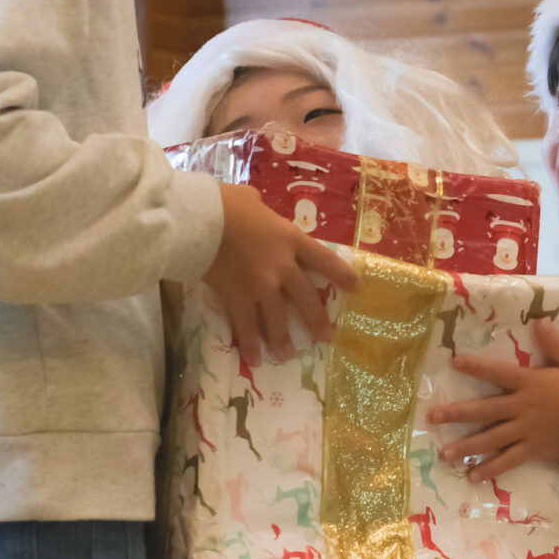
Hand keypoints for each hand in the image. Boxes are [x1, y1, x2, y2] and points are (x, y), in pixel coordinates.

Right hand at [202, 182, 358, 364]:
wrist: (202, 221)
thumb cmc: (226, 205)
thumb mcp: (252, 199)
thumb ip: (261, 210)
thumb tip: (255, 205)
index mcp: (291, 239)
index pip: (324, 259)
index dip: (342, 275)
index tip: (357, 288)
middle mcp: (283, 267)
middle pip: (306, 298)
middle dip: (317, 319)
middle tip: (326, 336)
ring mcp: (262, 286)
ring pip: (277, 319)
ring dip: (283, 340)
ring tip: (287, 355)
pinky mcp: (238, 298)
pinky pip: (247, 325)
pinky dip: (250, 344)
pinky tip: (255, 359)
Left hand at [428, 319, 558, 479]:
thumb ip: (555, 344)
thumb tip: (540, 321)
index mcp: (530, 383)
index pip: (497, 373)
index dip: (475, 367)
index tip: (453, 362)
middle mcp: (522, 407)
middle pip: (484, 410)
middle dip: (457, 413)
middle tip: (432, 416)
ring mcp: (525, 431)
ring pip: (490, 439)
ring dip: (466, 446)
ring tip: (443, 454)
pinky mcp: (532, 450)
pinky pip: (507, 461)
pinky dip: (490, 469)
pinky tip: (472, 477)